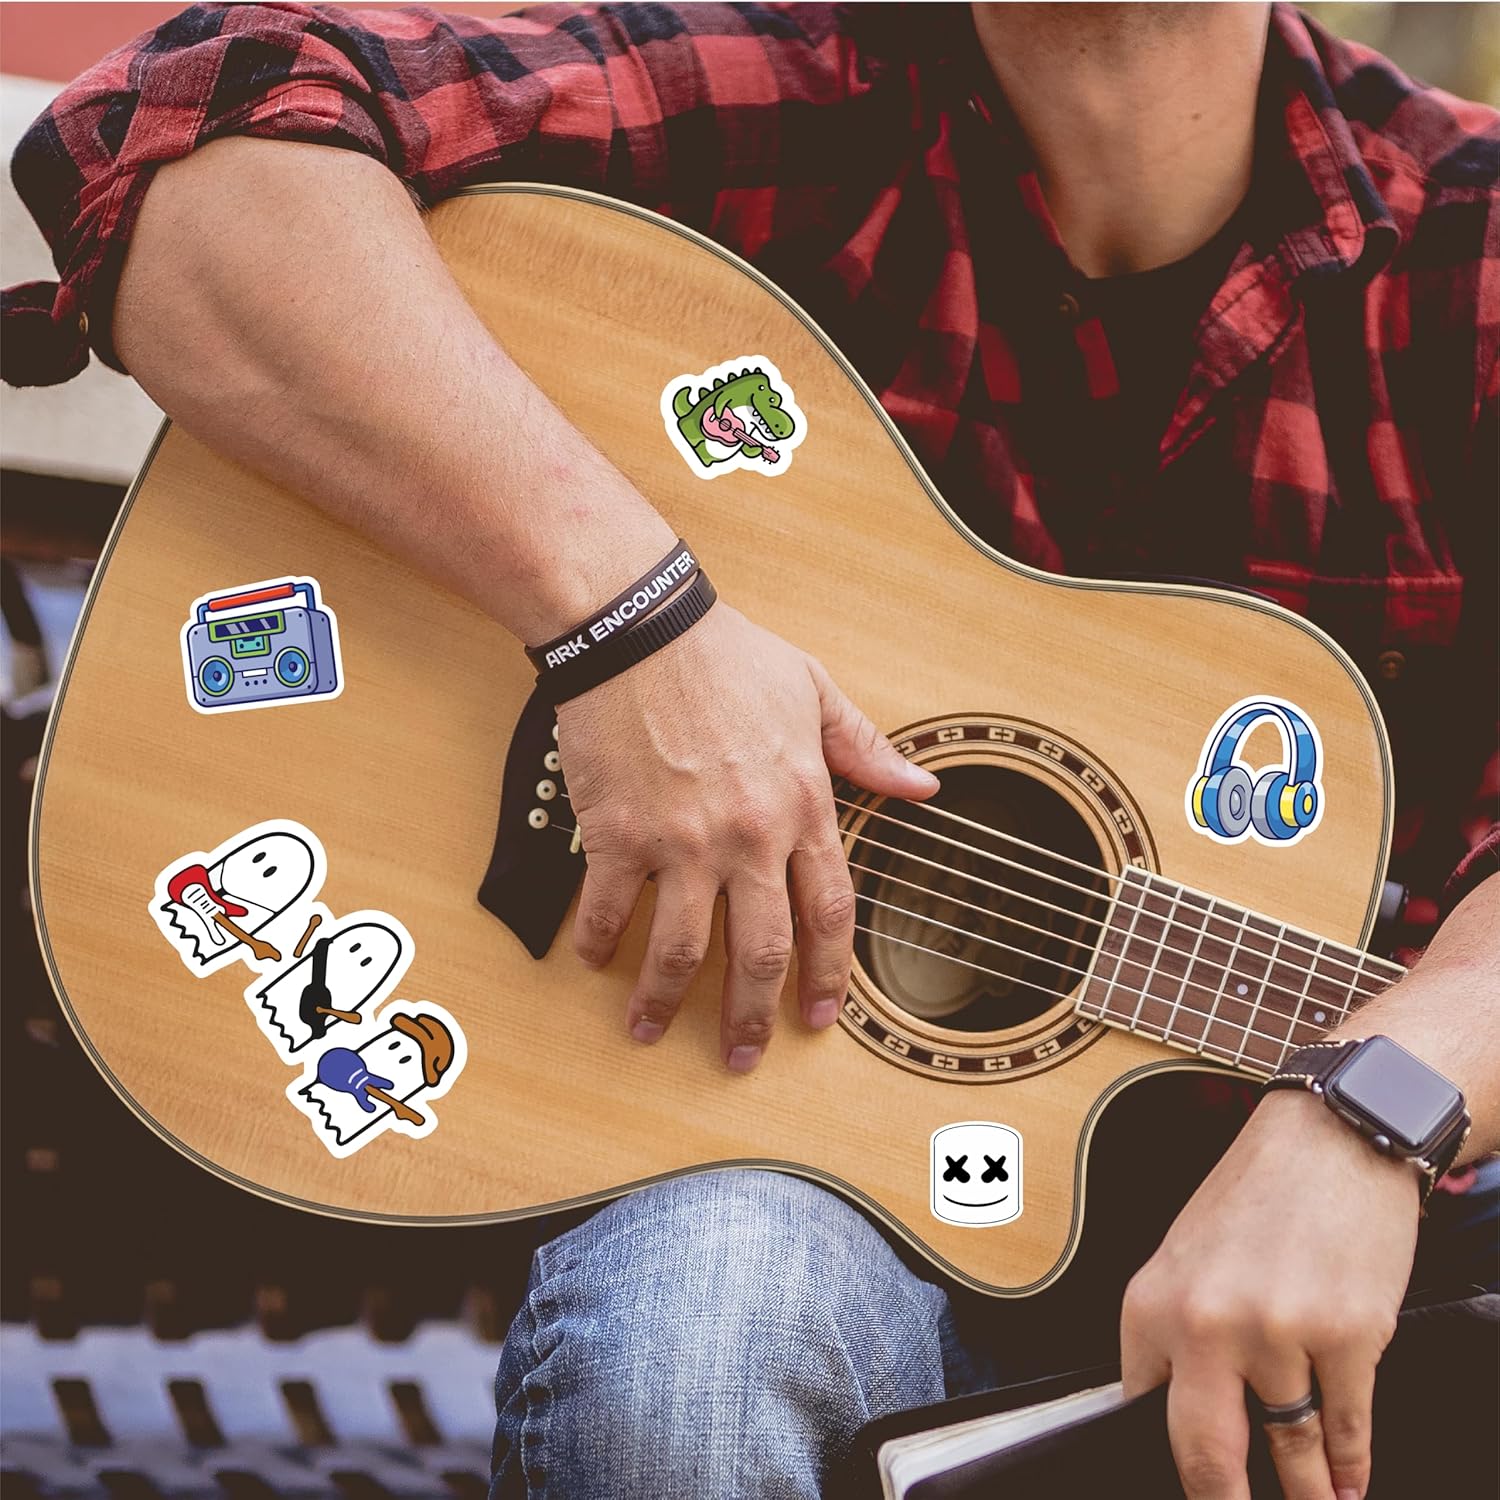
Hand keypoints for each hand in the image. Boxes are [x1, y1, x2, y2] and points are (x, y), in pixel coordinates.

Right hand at [557, 602, 936, 1069]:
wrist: (641, 627)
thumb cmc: (726, 654)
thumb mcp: (815, 690)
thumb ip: (867, 748)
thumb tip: (923, 786)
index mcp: (802, 805)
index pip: (830, 912)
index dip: (830, 976)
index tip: (822, 1018)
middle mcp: (749, 835)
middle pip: (763, 951)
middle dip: (753, 1017)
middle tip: (742, 1056)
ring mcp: (682, 840)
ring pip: (683, 949)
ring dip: (665, 1001)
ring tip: (648, 1030)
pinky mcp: (619, 831)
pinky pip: (610, 907)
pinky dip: (600, 941)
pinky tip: (595, 959)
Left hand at [1121, 1091, 1418, 1499]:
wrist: (1332, 1139)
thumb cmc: (1258, 1193)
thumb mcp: (1187, 1256)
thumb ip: (1175, 1334)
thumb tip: (1172, 1416)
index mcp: (1152, 1302)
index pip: (1142, 1409)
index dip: (1164, 1464)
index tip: (1183, 1492)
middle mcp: (1207, 1322)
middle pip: (1206, 1454)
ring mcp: (1279, 1333)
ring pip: (1289, 1451)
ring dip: (1305, 1496)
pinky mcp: (1347, 1336)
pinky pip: (1346, 1429)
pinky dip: (1352, 1468)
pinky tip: (1350, 1486)